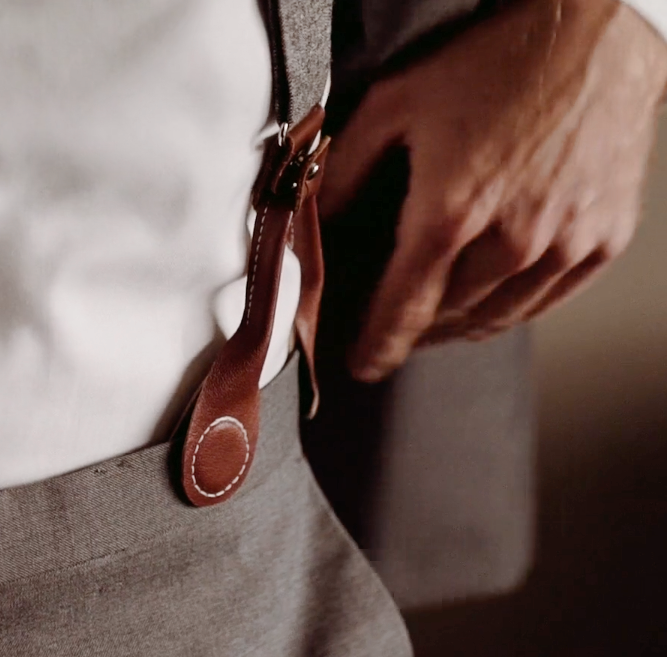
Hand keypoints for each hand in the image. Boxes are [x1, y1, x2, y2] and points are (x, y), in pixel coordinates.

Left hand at [322, 0, 666, 381]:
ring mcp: (566, 242)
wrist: (595, 33)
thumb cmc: (496, 61)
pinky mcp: (605, 238)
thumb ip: (343, 168)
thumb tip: (311, 217)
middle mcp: (513, 239)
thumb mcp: (394, 103)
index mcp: (451, 211)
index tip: (361, 364)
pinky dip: (514, 308)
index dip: (377, 345)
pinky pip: (550, 299)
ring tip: (435, 324)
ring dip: (460, 327)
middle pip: (449, 317)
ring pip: (500, 316)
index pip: (404, 308)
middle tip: (390, 330)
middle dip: (413, 331)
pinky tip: (492, 303)